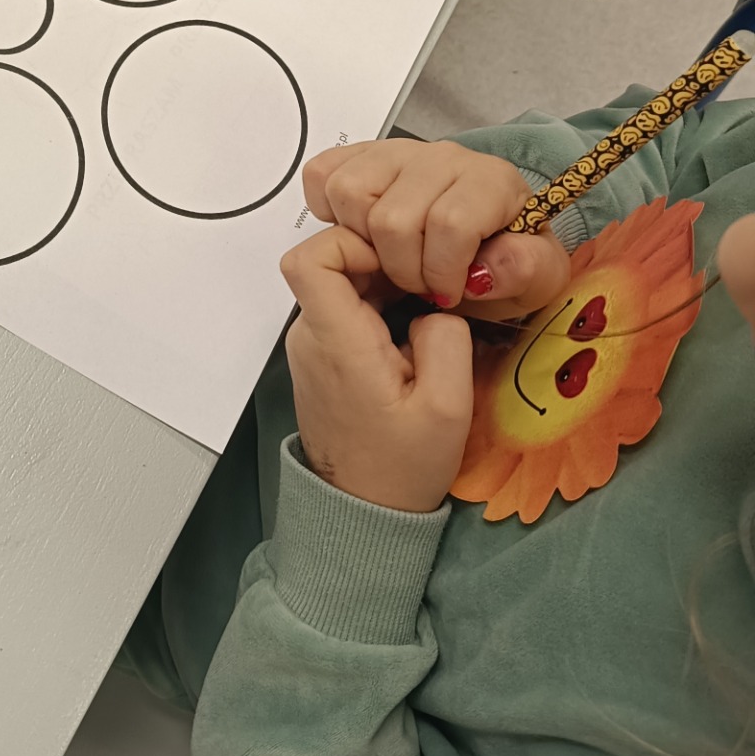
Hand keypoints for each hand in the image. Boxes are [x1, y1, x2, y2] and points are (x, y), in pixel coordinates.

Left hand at [282, 225, 471, 510]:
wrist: (361, 514)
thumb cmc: (401, 468)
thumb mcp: (447, 407)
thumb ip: (446, 338)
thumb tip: (434, 302)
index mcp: (336, 342)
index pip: (309, 258)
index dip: (352, 241)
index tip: (399, 260)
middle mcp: (311, 336)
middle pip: (329, 260)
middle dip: (382, 258)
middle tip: (430, 282)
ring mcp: (312, 346)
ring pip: (339, 281)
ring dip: (384, 282)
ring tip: (429, 304)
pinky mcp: (323, 356)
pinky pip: (344, 307)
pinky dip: (378, 303)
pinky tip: (415, 324)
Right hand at [303, 138, 571, 316]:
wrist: (485, 241)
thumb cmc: (504, 260)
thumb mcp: (535, 279)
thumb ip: (524, 271)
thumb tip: (489, 268)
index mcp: (490, 180)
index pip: (450, 223)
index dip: (442, 272)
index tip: (448, 293)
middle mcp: (441, 156)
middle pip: (392, 218)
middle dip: (402, 268)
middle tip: (418, 283)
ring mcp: (395, 153)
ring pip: (349, 192)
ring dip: (363, 241)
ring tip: (389, 260)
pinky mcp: (359, 156)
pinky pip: (321, 174)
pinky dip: (329, 210)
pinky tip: (360, 232)